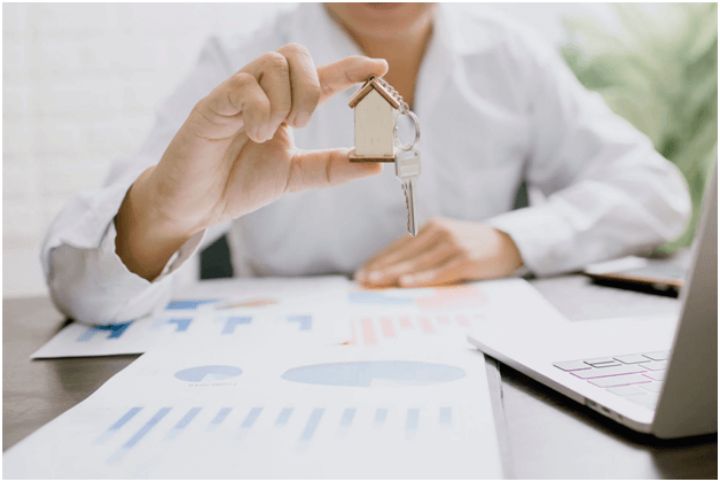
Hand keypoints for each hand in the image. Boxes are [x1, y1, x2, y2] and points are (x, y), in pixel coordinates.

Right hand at [116, 44, 387, 278]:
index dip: (351, 69)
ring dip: (285, 101)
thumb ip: (332, 168)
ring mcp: (237, 93)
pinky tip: (253, 135)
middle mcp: (262, 92)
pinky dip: (260, 111)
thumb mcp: (295, 176)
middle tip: (300, 125)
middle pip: (297, 55)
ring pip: (274, 63)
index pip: (321, 77)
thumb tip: (376, 164)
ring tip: (268, 134)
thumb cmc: (238, 184)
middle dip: (312, 87)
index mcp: (283, 106)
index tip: (380, 67)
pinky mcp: (213, 103)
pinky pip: (245, 86)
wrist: (194, 206)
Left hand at [355, 218, 522, 287]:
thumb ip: (424, 253)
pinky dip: (421, 278)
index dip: (379, 260)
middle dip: (380, 268)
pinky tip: (405, 283)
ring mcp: (453, 244)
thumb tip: (394, 274)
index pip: (399, 246)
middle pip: (404, 254)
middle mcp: (440, 232)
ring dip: (394, 274)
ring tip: (375, 283)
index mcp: (431, 227)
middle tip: (361, 281)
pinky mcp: (466, 258)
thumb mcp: (447, 244)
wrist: (509, 244)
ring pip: (417, 263)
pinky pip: (439, 271)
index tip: (360, 273)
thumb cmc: (472, 248)